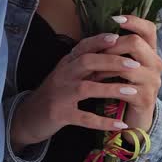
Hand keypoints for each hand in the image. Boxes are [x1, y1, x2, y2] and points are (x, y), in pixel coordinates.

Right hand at [10, 32, 144, 149]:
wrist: (28, 116)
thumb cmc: (54, 93)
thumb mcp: (66, 74)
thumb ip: (85, 64)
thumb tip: (111, 50)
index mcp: (66, 64)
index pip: (83, 47)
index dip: (100, 41)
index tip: (118, 37)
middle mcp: (63, 75)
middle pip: (87, 62)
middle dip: (111, 61)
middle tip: (134, 64)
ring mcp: (61, 95)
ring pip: (87, 88)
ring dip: (111, 89)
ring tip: (132, 91)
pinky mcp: (60, 115)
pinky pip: (84, 118)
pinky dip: (103, 121)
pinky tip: (120, 124)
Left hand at [95, 15, 161, 130]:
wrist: (132, 116)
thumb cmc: (123, 84)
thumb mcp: (121, 63)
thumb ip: (117, 47)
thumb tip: (102, 28)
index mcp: (151, 51)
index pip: (149, 28)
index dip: (133, 20)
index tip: (114, 18)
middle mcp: (156, 63)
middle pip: (136, 43)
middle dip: (111, 46)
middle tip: (95, 53)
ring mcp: (153, 81)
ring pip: (127, 66)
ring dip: (105, 67)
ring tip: (90, 71)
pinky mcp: (145, 98)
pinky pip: (124, 88)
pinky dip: (107, 86)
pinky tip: (96, 86)